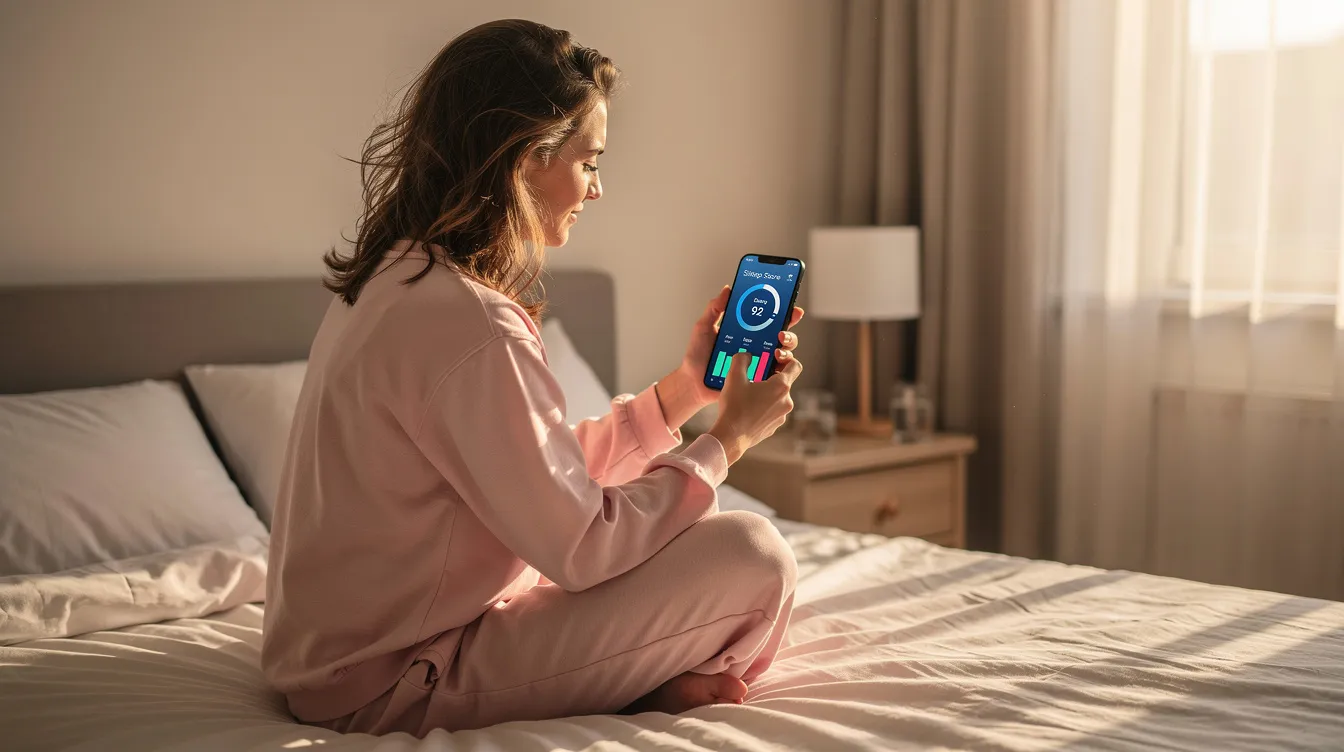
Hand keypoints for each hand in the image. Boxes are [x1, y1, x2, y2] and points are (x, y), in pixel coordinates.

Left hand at [676, 286, 804, 407]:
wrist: (692, 382)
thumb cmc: (697, 356)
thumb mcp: (703, 327)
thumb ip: (714, 309)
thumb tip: (727, 290)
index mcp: (746, 332)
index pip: (768, 320)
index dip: (783, 313)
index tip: (790, 308)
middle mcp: (755, 346)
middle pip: (782, 336)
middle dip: (788, 333)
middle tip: (781, 333)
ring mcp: (758, 363)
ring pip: (783, 355)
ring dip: (786, 351)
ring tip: (776, 351)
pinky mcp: (757, 379)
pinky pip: (776, 375)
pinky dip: (780, 370)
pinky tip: (774, 366)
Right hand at [708, 349, 803, 464]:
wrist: (731, 437)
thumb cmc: (734, 406)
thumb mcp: (734, 376)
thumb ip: (742, 359)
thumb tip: (747, 355)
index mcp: (781, 386)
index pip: (795, 366)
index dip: (786, 360)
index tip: (774, 360)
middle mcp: (787, 401)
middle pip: (785, 382)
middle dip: (771, 378)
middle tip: (754, 377)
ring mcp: (782, 416)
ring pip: (778, 398)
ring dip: (767, 394)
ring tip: (748, 395)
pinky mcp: (775, 427)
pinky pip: (772, 412)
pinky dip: (764, 408)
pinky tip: (747, 410)